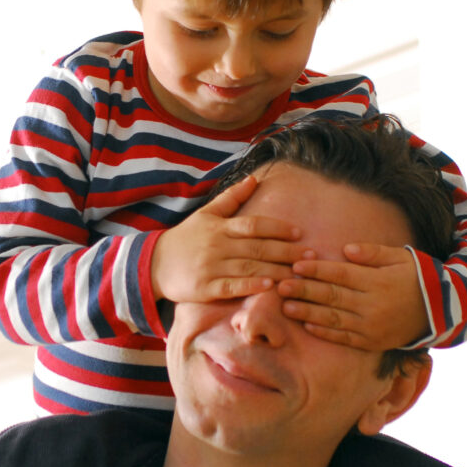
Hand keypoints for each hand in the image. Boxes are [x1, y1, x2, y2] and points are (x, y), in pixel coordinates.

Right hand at [151, 175, 303, 301]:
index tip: (300, 233)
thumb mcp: (206, 214)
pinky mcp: (205, 287)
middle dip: (286, 252)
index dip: (278, 228)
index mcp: (220, 227)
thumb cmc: (186, 238)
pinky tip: (269, 287)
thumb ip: (232, 198)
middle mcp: (218, 245)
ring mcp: (211, 267)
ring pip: (249, 268)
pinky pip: (231, 286)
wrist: (155, 263)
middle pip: (257, 247)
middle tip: (310, 256)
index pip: (254, 225)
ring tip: (298, 274)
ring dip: (276, 270)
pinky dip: (250, 286)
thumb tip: (254, 179)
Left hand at [277, 243, 429, 348]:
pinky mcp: (372, 342)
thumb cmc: (417, 277)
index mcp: (377, 281)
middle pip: (332, 296)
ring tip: (286, 307)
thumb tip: (345, 250)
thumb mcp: (400, 257)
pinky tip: (308, 327)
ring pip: (334, 319)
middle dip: (305, 291)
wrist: (442, 311)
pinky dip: (325, 333)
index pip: (340, 274)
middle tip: (281, 286)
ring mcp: (371, 326)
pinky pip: (345, 338)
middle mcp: (372, 305)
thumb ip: (372, 253)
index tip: (296, 264)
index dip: (317, 269)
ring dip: (308, 313)